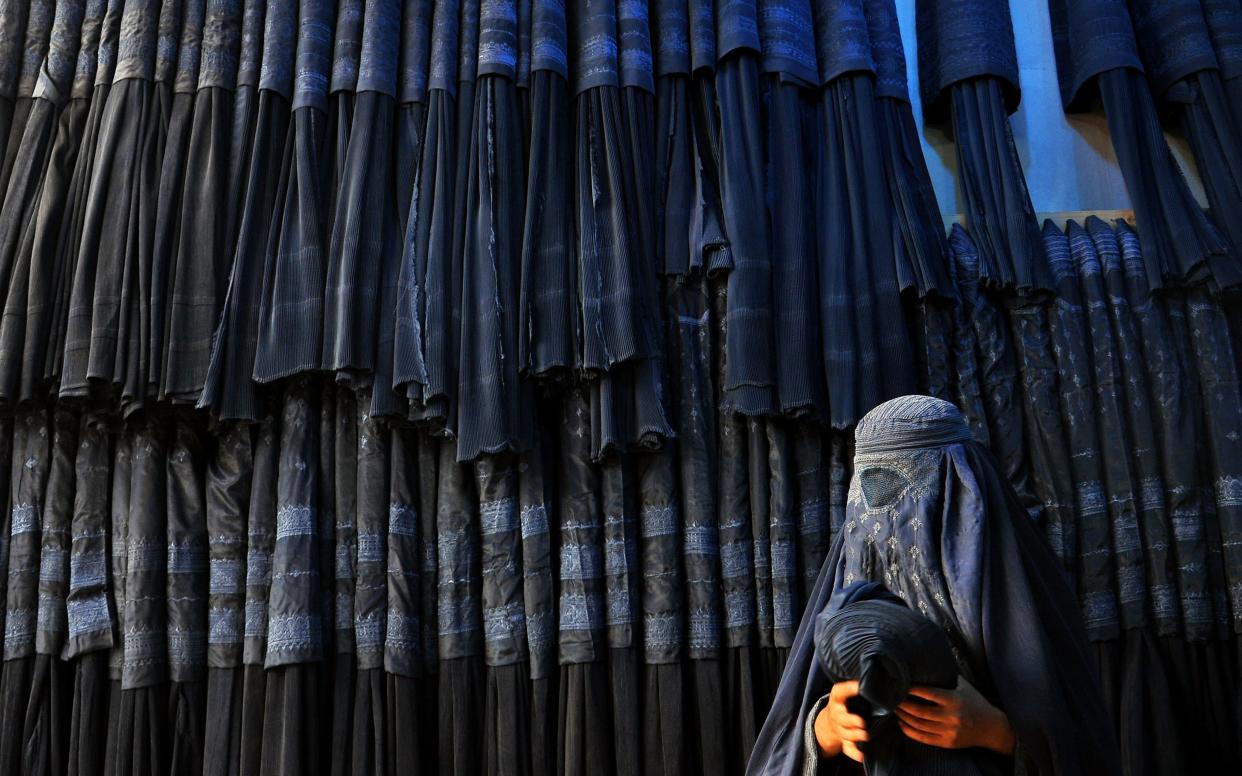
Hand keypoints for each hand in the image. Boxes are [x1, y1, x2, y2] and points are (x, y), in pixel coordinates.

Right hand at [814, 680, 868, 762]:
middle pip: (841, 719)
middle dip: (851, 721)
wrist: (829, 723)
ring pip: (846, 734)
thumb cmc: (844, 704)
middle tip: (862, 722)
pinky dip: (854, 753)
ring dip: (855, 735)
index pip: (839, 692)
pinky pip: (848, 749)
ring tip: (865, 736)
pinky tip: (862, 756)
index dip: (848, 689)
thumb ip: (855, 688)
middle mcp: (837, 714)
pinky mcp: (844, 741)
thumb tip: (877, 679)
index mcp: (837, 699)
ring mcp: (840, 729)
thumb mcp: (844, 694)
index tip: (859, 686)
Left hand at [895, 678, 1015, 755]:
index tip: (899, 683)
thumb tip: (926, 658)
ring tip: (893, 708)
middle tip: (890, 697)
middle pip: (919, 711)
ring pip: (918, 725)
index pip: (928, 693)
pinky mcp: (947, 743)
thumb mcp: (963, 686)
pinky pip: (923, 738)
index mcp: (955, 699)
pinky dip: (909, 730)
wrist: (991, 727)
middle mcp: (952, 717)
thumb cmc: (974, 701)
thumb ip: (946, 675)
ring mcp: (949, 732)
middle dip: (902, 704)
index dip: (911, 689)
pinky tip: (901, 722)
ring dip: (902, 717)